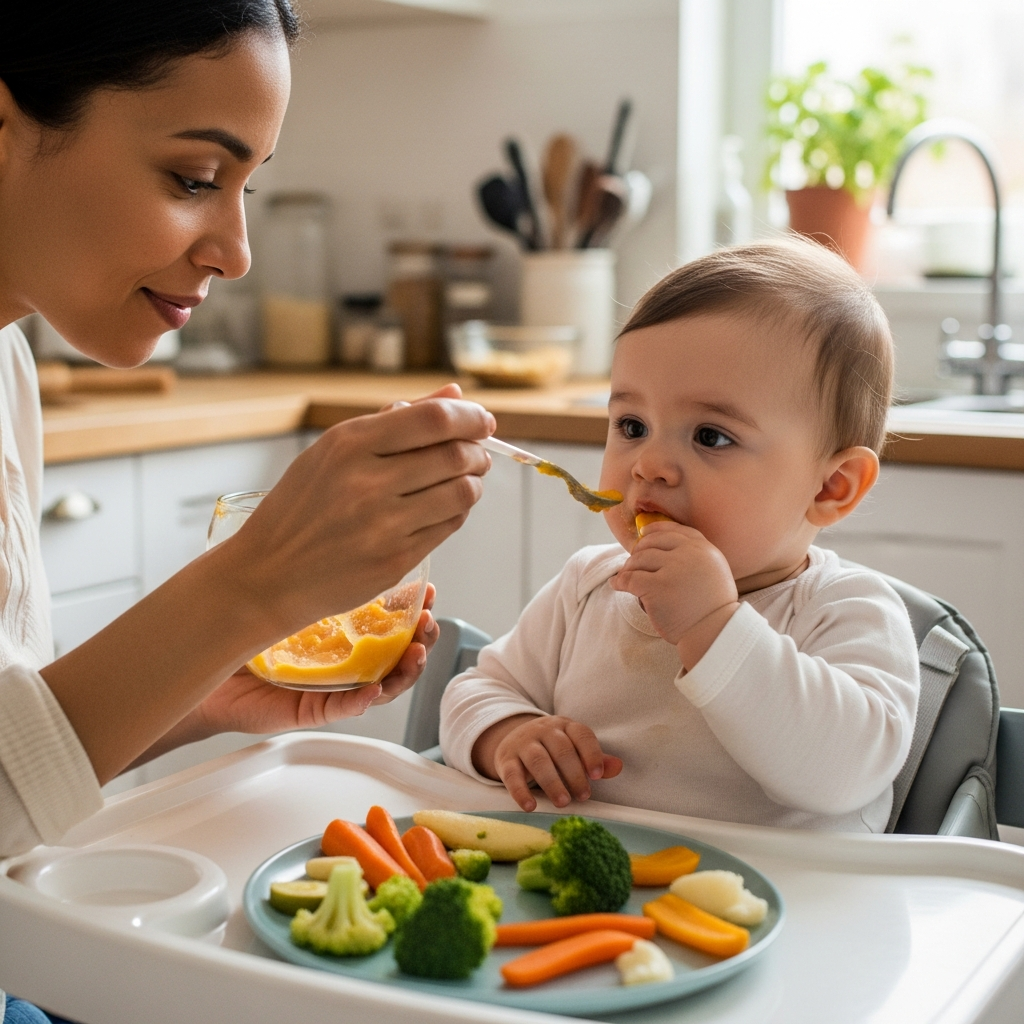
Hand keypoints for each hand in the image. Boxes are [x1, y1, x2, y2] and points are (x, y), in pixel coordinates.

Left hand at [127, 588, 439, 768]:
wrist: (199, 664)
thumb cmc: (237, 626)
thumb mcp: (280, 589)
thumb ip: (306, 564)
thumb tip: (330, 517)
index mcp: (340, 629)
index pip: (387, 618)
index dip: (412, 607)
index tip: (428, 591)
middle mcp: (340, 658)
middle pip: (396, 652)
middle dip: (421, 639)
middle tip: (428, 624)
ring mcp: (330, 686)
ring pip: (383, 684)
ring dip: (404, 671)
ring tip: (415, 656)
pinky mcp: (311, 711)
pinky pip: (344, 708)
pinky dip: (363, 701)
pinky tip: (375, 687)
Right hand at [222, 384, 493, 642]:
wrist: (269, 573)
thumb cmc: (302, 507)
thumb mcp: (334, 451)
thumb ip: (397, 420)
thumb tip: (455, 393)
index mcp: (349, 444)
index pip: (433, 419)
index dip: (469, 417)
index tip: (483, 420)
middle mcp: (367, 482)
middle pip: (455, 455)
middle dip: (478, 451)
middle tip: (478, 453)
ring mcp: (383, 524)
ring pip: (462, 493)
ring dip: (474, 482)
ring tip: (465, 479)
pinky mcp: (396, 558)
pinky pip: (449, 526)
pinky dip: (457, 511)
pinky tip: (445, 507)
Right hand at [473, 714, 622, 811]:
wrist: (512, 739)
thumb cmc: (551, 748)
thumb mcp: (573, 748)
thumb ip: (594, 759)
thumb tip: (618, 767)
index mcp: (564, 726)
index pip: (581, 734)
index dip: (591, 753)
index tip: (598, 775)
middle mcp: (543, 730)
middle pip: (561, 749)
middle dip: (574, 773)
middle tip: (583, 796)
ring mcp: (523, 744)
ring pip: (538, 760)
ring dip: (552, 782)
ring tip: (563, 802)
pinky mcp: (505, 760)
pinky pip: (511, 775)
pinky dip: (520, 792)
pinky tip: (530, 806)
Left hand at [610, 521, 739, 669]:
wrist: (714, 632)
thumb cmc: (713, 608)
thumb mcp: (714, 572)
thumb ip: (696, 558)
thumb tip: (667, 550)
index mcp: (704, 549)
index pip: (675, 530)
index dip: (656, 530)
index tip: (644, 534)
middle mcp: (689, 554)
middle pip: (653, 543)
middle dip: (639, 551)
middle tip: (632, 562)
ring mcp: (673, 569)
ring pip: (639, 559)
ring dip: (629, 568)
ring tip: (626, 576)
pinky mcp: (657, 587)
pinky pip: (630, 578)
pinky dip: (620, 581)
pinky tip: (616, 584)